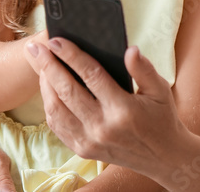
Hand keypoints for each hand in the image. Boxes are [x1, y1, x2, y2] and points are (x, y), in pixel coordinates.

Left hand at [25, 38, 188, 179]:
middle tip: (36, 48)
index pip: (91, 75)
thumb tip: (130, 49)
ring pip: (56, 110)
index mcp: (123, 109)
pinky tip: (48, 89)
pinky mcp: (82, 150)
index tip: (57, 40)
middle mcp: (103, 127)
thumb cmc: (162, 118)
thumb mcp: (160, 90)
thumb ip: (143, 69)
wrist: (163, 157)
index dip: (72, 55)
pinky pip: (57, 126)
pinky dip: (49, 105)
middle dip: (49, 66)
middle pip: (67, 91)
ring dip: (45, 85)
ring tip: (41, 65)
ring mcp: (89, 141)